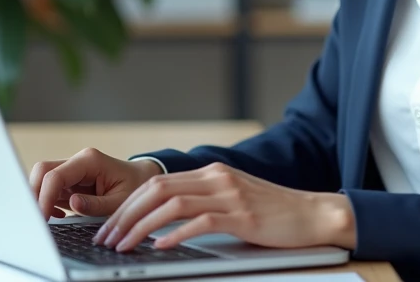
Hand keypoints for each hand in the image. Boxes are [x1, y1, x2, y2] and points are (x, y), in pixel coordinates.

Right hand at [29, 147, 163, 219]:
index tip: (42, 219)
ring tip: (49, 219)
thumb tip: (72, 203)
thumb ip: (96, 204)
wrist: (142, 178)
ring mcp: (72, 169)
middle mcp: (78, 161)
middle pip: (42, 171)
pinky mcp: (70, 179)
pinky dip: (49, 202)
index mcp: (90, 161)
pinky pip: (51, 188)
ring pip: (42, 179)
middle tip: (38, 220)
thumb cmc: (134, 186)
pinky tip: (59, 215)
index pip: (56, 176)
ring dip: (41, 199)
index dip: (44, 197)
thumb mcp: (120, 201)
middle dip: (35, 195)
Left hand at [92, 162, 355, 252]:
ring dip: (141, 226)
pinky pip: (200, 222)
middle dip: (125, 215)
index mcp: (212, 173)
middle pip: (157, 190)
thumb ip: (204, 203)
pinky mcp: (242, 215)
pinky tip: (159, 247)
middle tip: (106, 239)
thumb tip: (163, 222)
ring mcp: (230, 194)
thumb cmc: (273, 213)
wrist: (313, 213)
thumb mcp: (233, 199)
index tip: (109, 226)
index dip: (128, 205)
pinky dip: (174, 235)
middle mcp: (217, 178)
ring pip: (172, 204)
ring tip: (124, 245)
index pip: (157, 183)